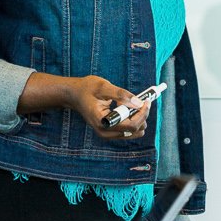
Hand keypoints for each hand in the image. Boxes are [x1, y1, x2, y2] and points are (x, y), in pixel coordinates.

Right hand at [23, 73, 150, 139]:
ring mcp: (107, 134)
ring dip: (137, 117)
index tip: (146, 101)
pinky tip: (127, 108)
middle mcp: (105, 132)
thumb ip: (121, 95)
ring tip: (129, 103)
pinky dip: (132, 119)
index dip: (142, 114)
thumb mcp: (104, 87)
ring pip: (133, 132)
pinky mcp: (110, 132)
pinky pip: (127, 130)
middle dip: (141, 115)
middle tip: (140, 100)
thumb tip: (138, 103)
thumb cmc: (87, 89)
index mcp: (102, 122)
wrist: (74, 95)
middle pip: (134, 130)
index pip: (130, 125)